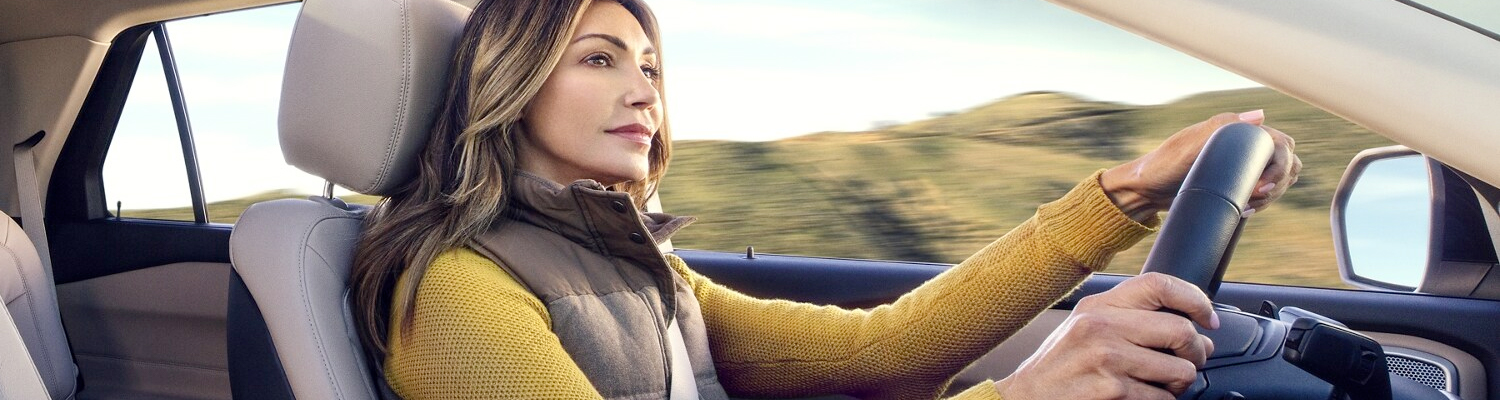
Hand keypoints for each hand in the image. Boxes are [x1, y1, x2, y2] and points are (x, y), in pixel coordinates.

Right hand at [994, 273, 1217, 399]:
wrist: (1027, 397)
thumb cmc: (1060, 365)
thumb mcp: (1085, 326)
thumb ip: (1128, 317)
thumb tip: (1193, 327)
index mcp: (1099, 304)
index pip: (1160, 284)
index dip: (1195, 299)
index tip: (1208, 318)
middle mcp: (1101, 325)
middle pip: (1180, 329)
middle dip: (1196, 351)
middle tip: (1192, 360)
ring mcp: (1107, 358)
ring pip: (1180, 369)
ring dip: (1180, 383)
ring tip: (1164, 384)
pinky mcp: (1112, 389)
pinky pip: (1162, 398)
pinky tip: (1143, 398)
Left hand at [1101, 110, 1300, 221]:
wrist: (1146, 190)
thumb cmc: (1163, 164)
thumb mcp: (1189, 145)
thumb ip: (1221, 127)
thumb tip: (1260, 115)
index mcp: (1239, 132)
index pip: (1282, 145)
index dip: (1279, 167)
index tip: (1262, 187)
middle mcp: (1245, 147)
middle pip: (1288, 163)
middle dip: (1277, 184)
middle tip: (1251, 199)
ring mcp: (1243, 166)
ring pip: (1281, 180)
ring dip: (1271, 196)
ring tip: (1245, 207)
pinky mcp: (1238, 184)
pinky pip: (1266, 193)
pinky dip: (1262, 203)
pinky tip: (1244, 210)